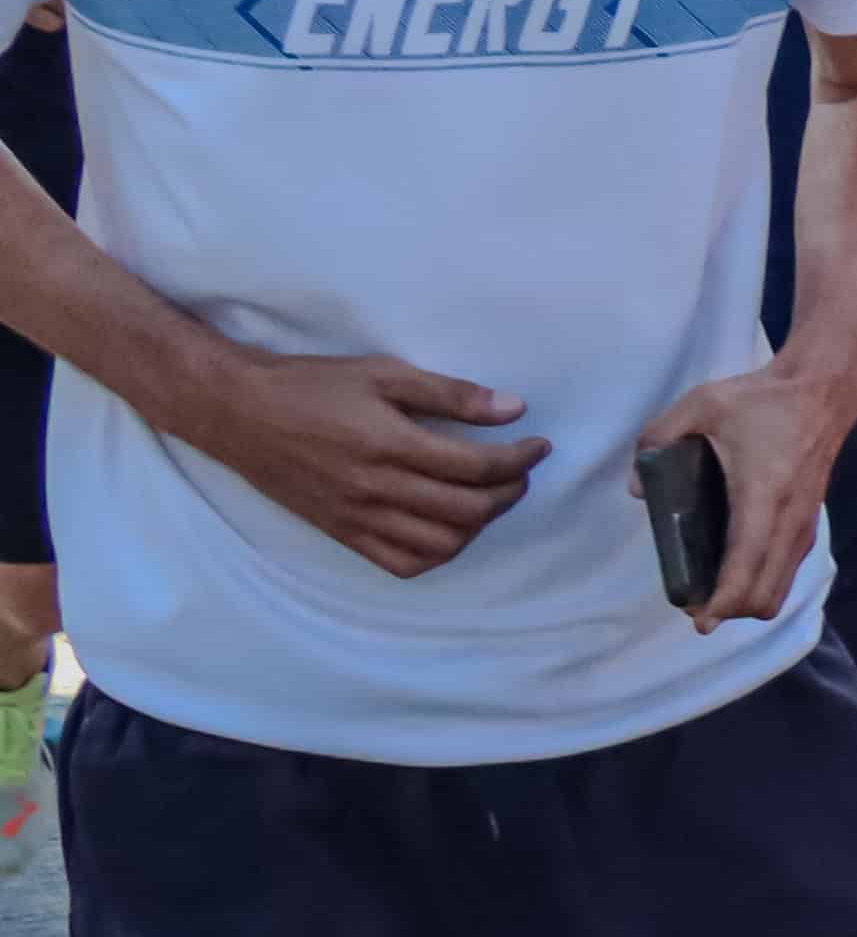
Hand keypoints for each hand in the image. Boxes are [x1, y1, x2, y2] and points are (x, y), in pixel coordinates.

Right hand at [182, 346, 540, 575]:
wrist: (237, 412)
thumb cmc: (310, 385)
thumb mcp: (382, 373)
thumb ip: (450, 394)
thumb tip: (514, 409)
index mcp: (389, 445)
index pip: (478, 467)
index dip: (520, 460)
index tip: (538, 446)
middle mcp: (376, 488)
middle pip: (468, 511)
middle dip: (508, 493)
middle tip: (518, 472)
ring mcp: (358, 517)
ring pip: (442, 545)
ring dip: (478, 527)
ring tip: (486, 498)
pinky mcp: (342, 533)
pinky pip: (403, 563)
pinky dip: (437, 553)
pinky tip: (448, 529)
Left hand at [630, 351, 855, 627]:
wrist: (823, 392)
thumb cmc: (762, 399)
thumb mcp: (701, 405)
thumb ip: (658, 437)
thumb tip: (637, 487)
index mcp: (762, 494)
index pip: (747, 563)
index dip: (724, 599)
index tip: (699, 620)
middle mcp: (789, 519)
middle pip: (766, 591)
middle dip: (731, 609)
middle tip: (695, 607)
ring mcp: (804, 524)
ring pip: (780, 587)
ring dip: (749, 600)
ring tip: (714, 596)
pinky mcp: (809, 523)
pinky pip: (787, 570)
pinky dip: (764, 584)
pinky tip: (739, 574)